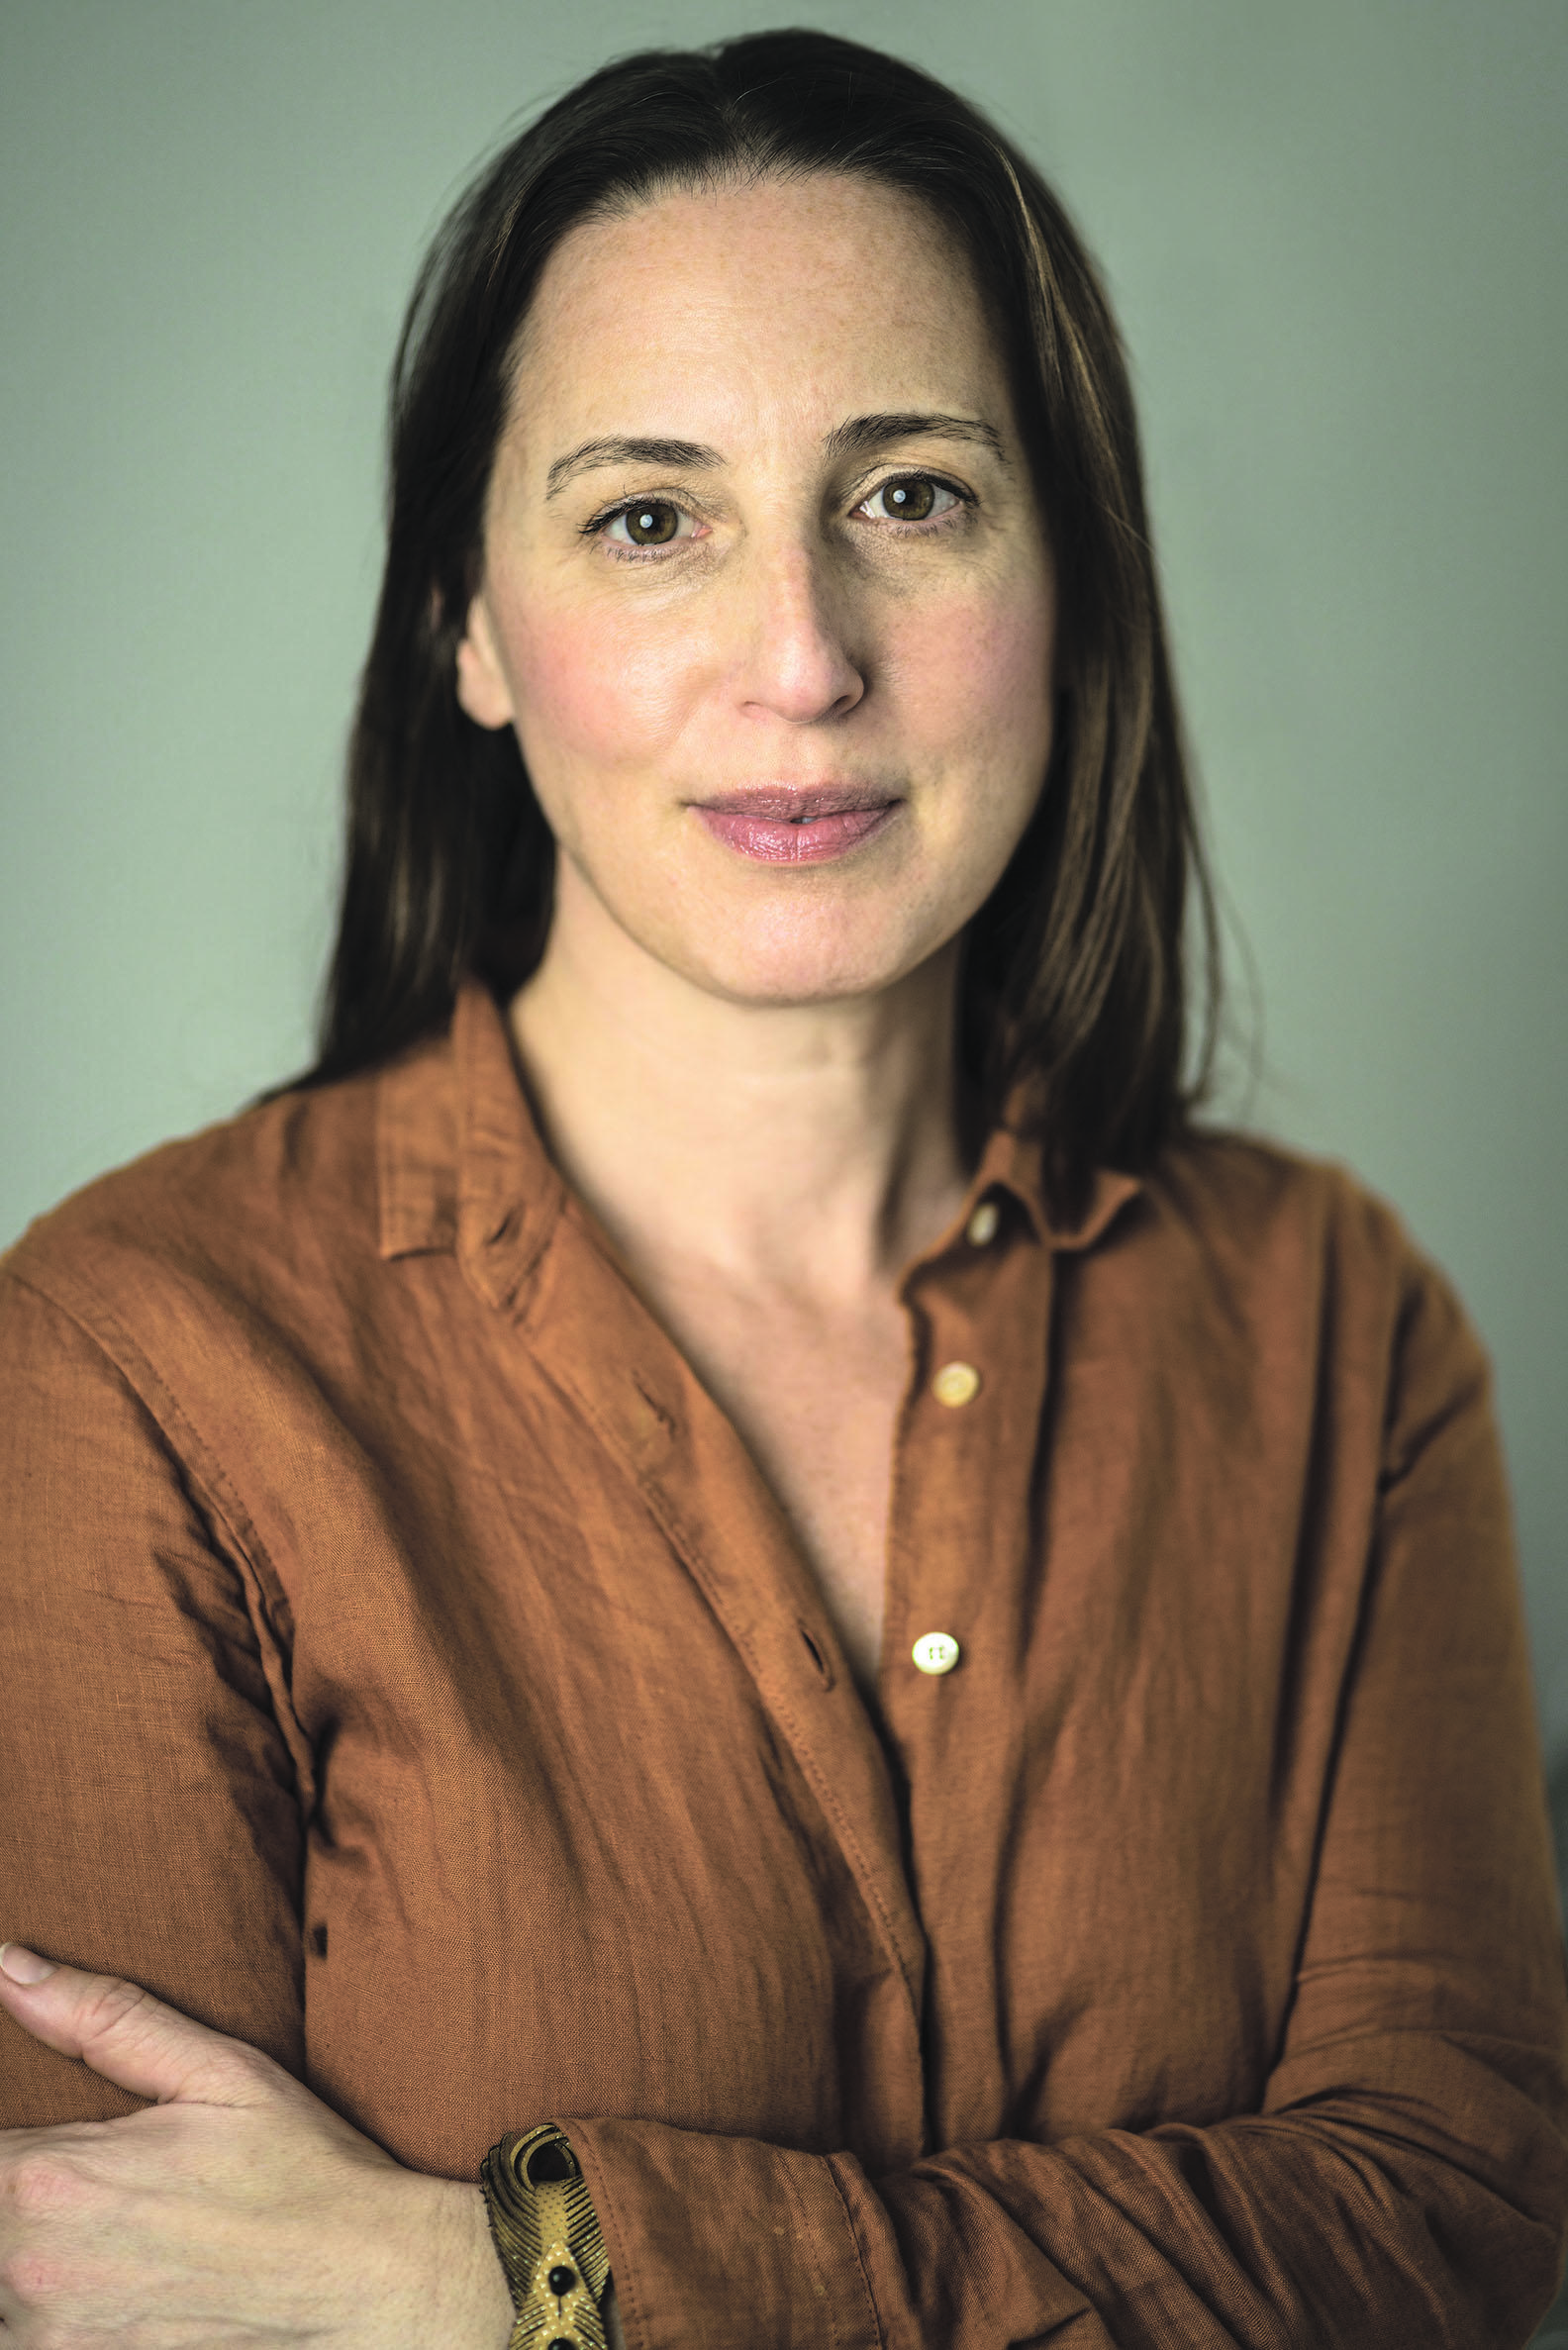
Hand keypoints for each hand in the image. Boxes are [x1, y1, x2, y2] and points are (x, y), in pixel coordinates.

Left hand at [0, 1943, 516, 2347]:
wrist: (363, 2281)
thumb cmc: (296, 2168)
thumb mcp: (215, 2070)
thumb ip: (102, 2018)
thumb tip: (11, 1966)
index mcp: (52, 2178)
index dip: (9, 2138)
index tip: (50, 2138)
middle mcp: (31, 2268)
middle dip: (19, 2187)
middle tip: (101, 2179)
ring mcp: (51, 2338)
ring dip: (25, 2252)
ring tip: (105, 2225)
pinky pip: (26, 2334)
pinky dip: (44, 2304)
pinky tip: (103, 2275)